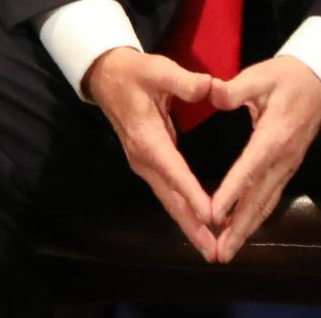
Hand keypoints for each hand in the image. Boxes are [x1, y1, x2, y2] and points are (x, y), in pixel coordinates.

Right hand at [83, 46, 217, 259]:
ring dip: (189, 225)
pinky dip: (183, 212)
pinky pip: (167, 193)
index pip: (172, 169)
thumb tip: (211, 87)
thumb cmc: (134, 72)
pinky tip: (199, 226)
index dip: (191, 192)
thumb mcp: (157, 68)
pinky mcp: (148, 165)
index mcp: (146, 136)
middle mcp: (143, 157)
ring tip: (211, 248)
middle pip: (169, 197)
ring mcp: (143, 163)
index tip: (211, 216)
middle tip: (214, 252)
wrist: (106, 76)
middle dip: (192, 225)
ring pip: (168, 199)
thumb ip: (184, 81)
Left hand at [206, 56, 320, 261]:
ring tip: (228, 250)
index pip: (251, 168)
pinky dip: (257, 216)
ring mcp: (288, 166)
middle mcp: (283, 158)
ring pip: (267, 203)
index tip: (214, 213)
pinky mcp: (287, 167)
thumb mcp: (260, 75)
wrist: (319, 81)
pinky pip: (271, 197)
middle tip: (221, 251)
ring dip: (248, 228)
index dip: (232, 191)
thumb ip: (235, 87)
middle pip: (260, 198)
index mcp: (274, 135)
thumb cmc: (285, 77)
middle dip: (240, 226)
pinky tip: (243, 230)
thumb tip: (212, 93)